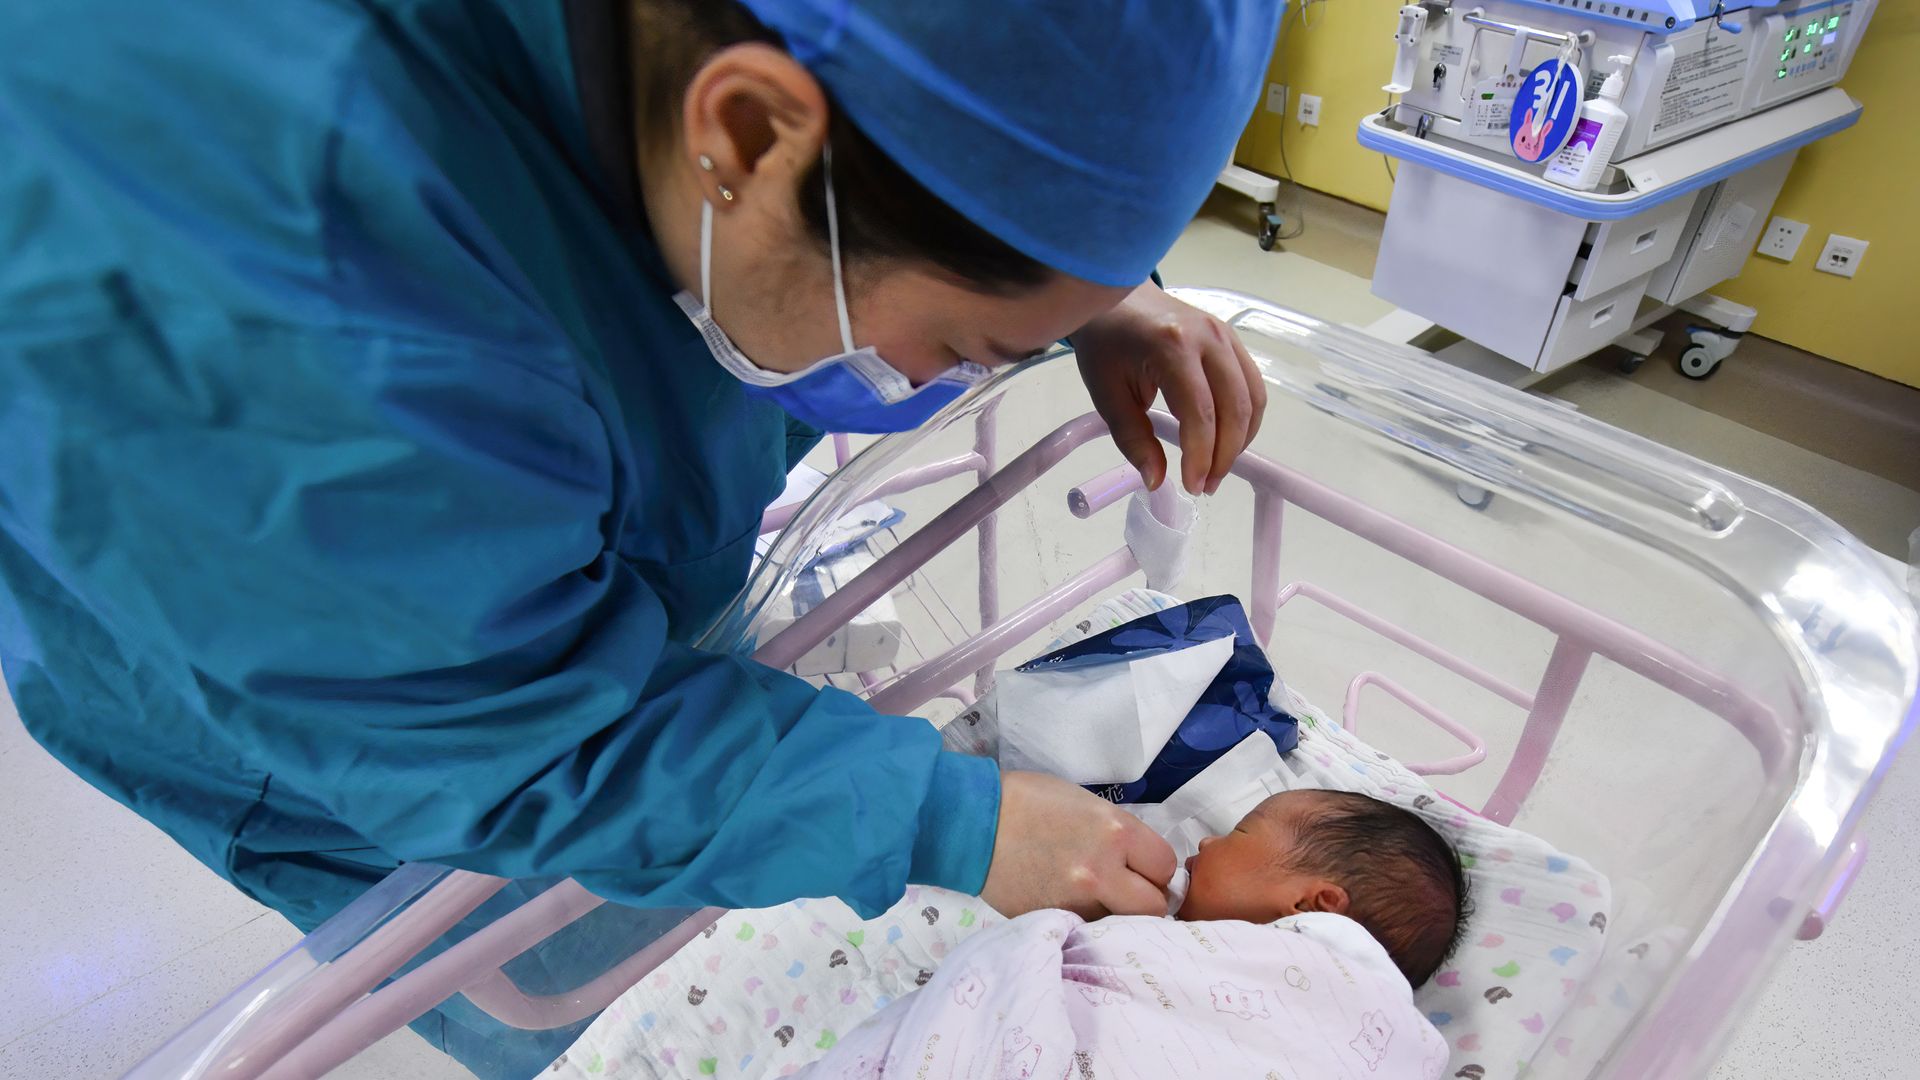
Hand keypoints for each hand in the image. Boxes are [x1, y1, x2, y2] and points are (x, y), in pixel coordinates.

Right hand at [979, 771, 1175, 918]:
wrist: (972, 823)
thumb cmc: (1028, 801)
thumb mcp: (1086, 804)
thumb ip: (1119, 834)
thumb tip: (1139, 864)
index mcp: (1115, 832)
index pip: (1165, 866)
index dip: (1155, 867)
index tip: (1142, 866)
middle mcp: (1102, 871)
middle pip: (1154, 906)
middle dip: (1145, 897)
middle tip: (1127, 888)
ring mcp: (1077, 901)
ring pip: (1121, 923)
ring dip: (1114, 913)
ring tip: (1093, 895)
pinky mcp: (1054, 920)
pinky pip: (1086, 929)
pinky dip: (1084, 919)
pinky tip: (1067, 901)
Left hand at [1070, 283, 1267, 495]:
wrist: (1115, 296)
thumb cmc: (1106, 344)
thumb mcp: (1107, 394)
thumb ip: (1132, 439)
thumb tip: (1157, 481)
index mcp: (1171, 347)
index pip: (1200, 412)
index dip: (1201, 455)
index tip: (1192, 486)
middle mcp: (1208, 338)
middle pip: (1235, 407)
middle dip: (1225, 455)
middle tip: (1206, 486)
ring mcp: (1225, 334)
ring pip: (1253, 398)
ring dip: (1241, 440)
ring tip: (1217, 469)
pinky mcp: (1232, 338)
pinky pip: (1252, 385)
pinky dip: (1245, 419)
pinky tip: (1226, 441)